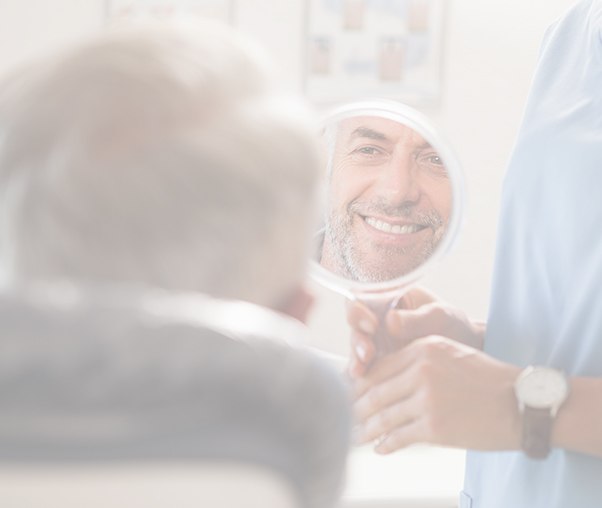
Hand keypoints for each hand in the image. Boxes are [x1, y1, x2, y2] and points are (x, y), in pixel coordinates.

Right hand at [347, 287, 484, 377]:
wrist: (466, 352)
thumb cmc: (453, 326)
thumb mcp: (440, 317)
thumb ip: (416, 318)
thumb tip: (390, 321)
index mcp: (389, 297)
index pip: (363, 297)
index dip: (360, 310)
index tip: (372, 324)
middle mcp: (377, 317)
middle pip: (354, 324)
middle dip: (358, 339)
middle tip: (368, 353)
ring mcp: (376, 340)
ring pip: (356, 346)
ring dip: (356, 358)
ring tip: (362, 370)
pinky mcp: (378, 362)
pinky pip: (364, 366)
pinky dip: (361, 374)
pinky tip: (362, 381)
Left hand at [353, 335, 520, 452]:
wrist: (522, 403)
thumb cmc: (487, 379)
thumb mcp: (450, 354)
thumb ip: (418, 362)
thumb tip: (386, 380)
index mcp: (423, 348)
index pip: (380, 367)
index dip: (359, 383)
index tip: (348, 393)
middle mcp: (421, 370)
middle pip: (375, 391)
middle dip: (355, 407)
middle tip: (342, 416)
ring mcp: (427, 399)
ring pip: (383, 415)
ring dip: (365, 429)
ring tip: (354, 436)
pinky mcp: (435, 427)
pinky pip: (399, 436)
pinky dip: (385, 444)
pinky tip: (379, 448)